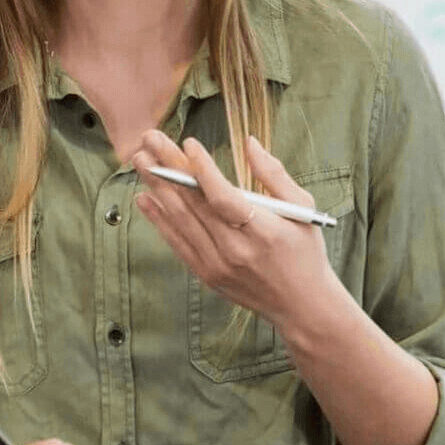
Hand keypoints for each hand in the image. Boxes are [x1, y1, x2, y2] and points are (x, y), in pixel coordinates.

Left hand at [133, 130, 340, 328]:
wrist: (302, 305)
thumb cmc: (305, 250)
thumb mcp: (302, 208)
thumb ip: (273, 174)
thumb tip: (249, 142)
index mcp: (264, 231)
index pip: (224, 198)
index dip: (204, 170)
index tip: (188, 144)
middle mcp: (236, 250)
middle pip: (194, 204)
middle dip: (168, 168)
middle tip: (148, 140)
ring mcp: (218, 265)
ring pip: (180, 221)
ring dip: (157, 188)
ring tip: (140, 160)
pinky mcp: (207, 275)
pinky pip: (177, 243)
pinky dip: (159, 219)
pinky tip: (145, 197)